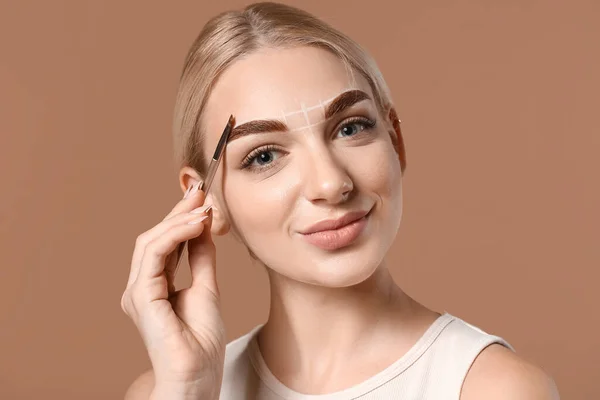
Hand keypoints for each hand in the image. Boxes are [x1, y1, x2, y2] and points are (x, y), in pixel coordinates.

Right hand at [121, 182, 225, 394]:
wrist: (198, 375)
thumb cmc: (201, 341)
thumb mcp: (207, 287)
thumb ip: (201, 257)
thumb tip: (204, 226)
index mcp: (154, 285)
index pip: (164, 242)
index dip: (180, 217)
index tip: (201, 196)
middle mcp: (141, 286)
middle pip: (154, 237)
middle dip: (178, 212)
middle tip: (201, 193)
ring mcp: (138, 292)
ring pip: (150, 242)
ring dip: (178, 221)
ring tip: (203, 208)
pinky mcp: (142, 298)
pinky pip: (154, 256)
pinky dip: (174, 236)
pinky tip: (196, 225)